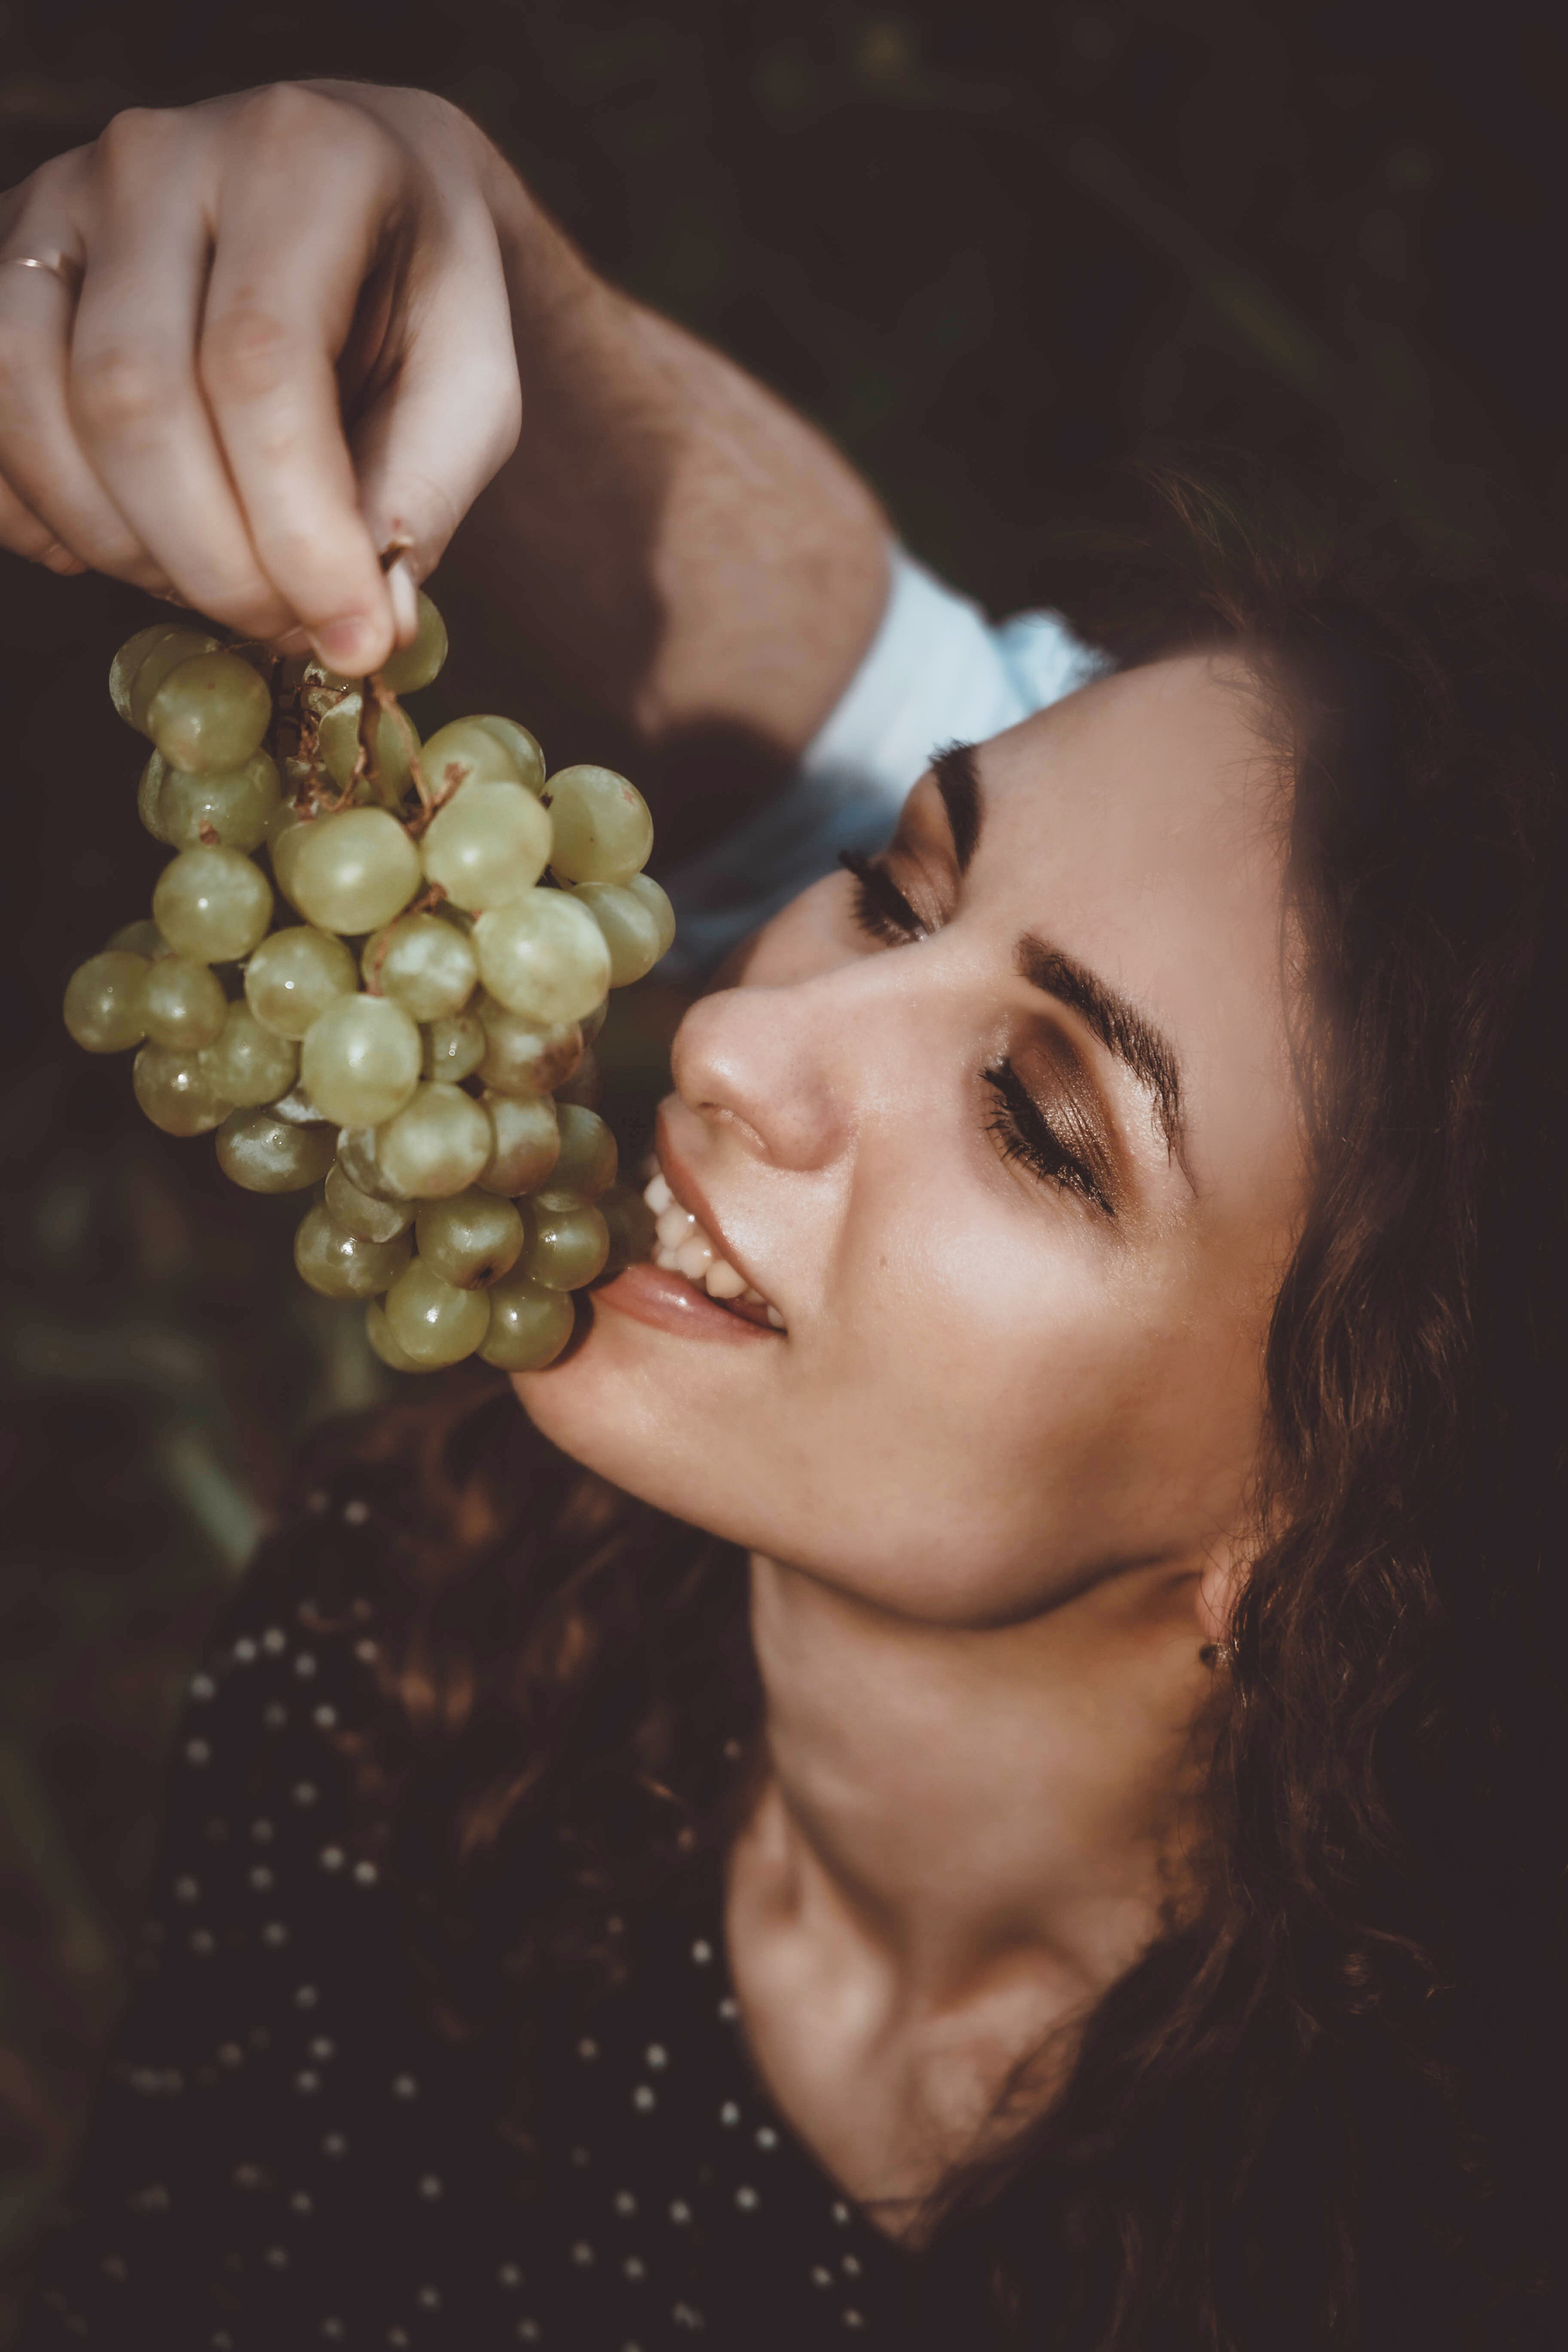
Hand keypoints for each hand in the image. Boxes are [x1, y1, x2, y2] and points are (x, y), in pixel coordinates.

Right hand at [0, 82, 523, 672]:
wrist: (360, 191)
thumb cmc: (422, 293)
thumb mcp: (473, 385)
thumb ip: (422, 497)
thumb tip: (362, 627)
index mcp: (301, 160)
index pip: (259, 367)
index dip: (298, 530)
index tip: (351, 639)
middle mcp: (160, 156)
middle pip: (132, 397)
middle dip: (209, 559)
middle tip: (286, 628)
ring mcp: (61, 198)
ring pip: (31, 403)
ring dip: (121, 545)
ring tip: (217, 588)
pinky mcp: (5, 257)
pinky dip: (36, 512)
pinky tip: (122, 551)